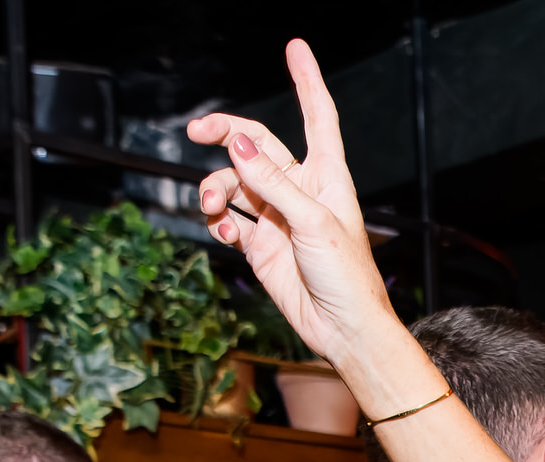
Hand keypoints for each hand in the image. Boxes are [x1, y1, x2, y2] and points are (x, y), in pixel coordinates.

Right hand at [187, 41, 390, 365]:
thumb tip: (237, 142)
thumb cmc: (347, 276)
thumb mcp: (312, 223)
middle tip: (197, 131)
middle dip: (225, 133)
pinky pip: (229, 220)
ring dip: (216, 186)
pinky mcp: (259, 245)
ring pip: (234, 182)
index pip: (317, 116)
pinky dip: (217, 220)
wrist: (342, 329)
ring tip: (212, 206)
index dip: (306, 81)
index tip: (295, 48)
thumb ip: (272, 182)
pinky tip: (220, 230)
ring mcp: (276, 216)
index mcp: (326, 177)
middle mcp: (300, 190)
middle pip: (256, 144)